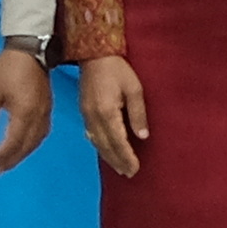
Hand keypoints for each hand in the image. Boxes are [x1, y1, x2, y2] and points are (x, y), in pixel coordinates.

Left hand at [0, 42, 52, 173]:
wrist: (30, 48)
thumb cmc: (8, 67)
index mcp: (25, 113)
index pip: (14, 142)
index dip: (2, 154)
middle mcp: (38, 116)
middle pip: (27, 145)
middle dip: (13, 159)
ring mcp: (45, 111)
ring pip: (36, 140)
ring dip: (23, 153)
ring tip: (10, 161)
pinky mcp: (47, 106)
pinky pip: (42, 132)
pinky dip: (32, 142)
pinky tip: (24, 144)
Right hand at [79, 54, 149, 178]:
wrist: (94, 53)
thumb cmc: (117, 68)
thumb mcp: (134, 88)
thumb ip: (138, 113)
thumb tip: (142, 136)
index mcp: (107, 112)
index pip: (118, 141)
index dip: (127, 157)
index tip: (135, 168)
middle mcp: (94, 117)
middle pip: (106, 146)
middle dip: (118, 161)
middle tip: (129, 173)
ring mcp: (86, 115)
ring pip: (96, 142)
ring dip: (108, 156)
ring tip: (119, 167)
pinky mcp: (84, 111)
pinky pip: (90, 134)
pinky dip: (99, 146)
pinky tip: (104, 150)